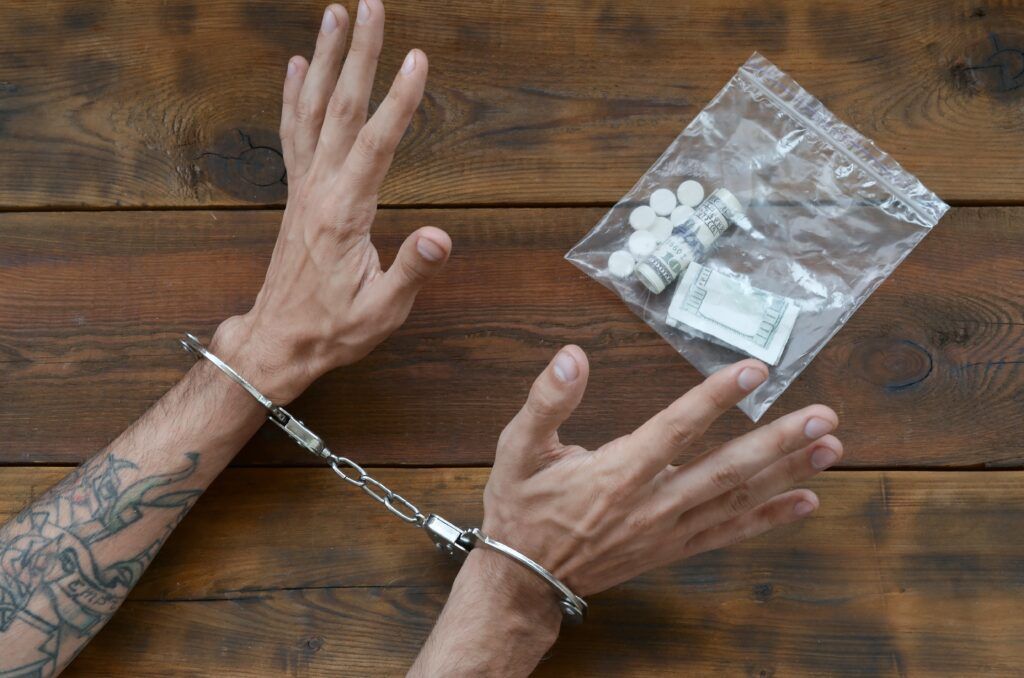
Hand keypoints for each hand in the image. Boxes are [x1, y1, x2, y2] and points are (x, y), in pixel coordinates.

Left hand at [214, 2, 449, 401]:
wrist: (278, 341)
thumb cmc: (333, 329)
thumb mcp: (381, 311)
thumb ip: (410, 270)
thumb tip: (441, 238)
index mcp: (345, 213)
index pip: (376, 146)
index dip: (399, 102)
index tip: (418, 60)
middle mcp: (318, 189)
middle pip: (339, 108)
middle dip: (358, 55)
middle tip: (371, 7)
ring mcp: (303, 188)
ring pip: (311, 110)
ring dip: (323, 59)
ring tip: (334, 14)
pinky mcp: (296, 194)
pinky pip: (292, 132)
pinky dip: (293, 94)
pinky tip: (296, 65)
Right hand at [483, 346, 842, 598]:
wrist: (524, 580)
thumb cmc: (521, 509)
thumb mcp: (517, 449)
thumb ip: (546, 401)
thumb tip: (572, 356)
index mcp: (615, 474)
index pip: (675, 429)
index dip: (716, 398)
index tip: (753, 370)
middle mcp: (650, 504)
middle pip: (725, 470)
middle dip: (778, 442)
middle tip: (824, 417)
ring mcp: (666, 531)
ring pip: (735, 500)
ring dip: (786, 474)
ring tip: (831, 449)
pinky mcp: (672, 548)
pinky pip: (728, 533)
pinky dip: (769, 518)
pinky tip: (805, 500)